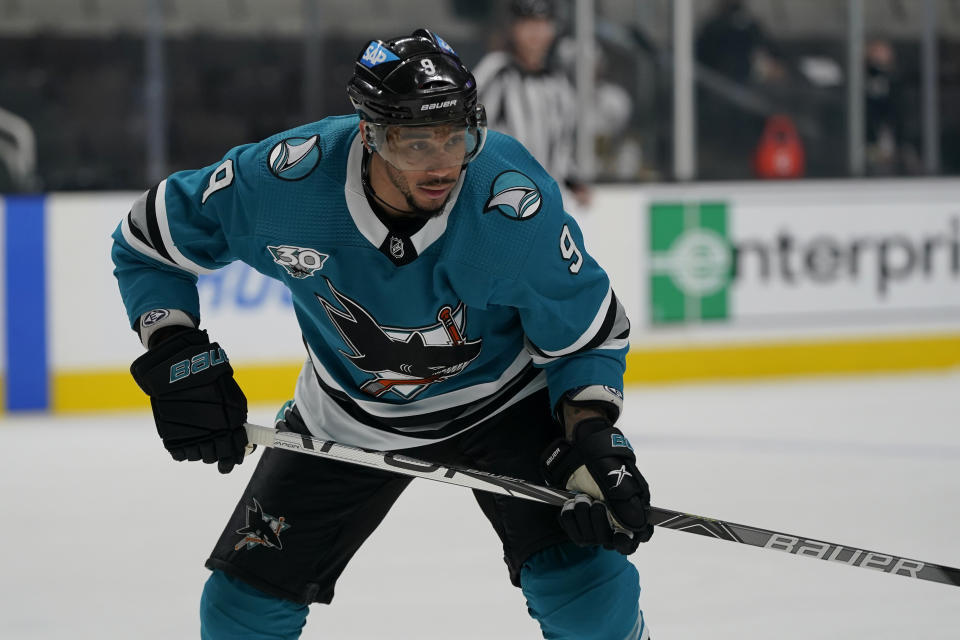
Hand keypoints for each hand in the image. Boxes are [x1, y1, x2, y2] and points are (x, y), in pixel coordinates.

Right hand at [130, 328, 247, 472]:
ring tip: (199, 438)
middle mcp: (211, 432)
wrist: (175, 366)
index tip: (233, 459)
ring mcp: (190, 436)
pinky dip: (184, 449)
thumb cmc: (206, 377)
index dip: (235, 457)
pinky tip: (186, 437)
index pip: (235, 450)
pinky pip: (180, 454)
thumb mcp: (229, 393)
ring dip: (201, 451)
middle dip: (218, 455)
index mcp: (230, 422)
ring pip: (198, 457)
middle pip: (215, 457)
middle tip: (216, 449)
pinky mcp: (170, 436)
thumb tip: (241, 437)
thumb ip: (236, 417)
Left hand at [542, 416, 652, 552]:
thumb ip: (628, 506)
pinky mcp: (578, 520)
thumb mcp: (618, 481)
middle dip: (599, 523)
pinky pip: (572, 531)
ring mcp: (596, 522)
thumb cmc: (604, 463)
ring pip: (589, 538)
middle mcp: (614, 521)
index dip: (627, 542)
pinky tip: (571, 503)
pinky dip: (569, 516)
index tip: (618, 536)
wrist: (580, 452)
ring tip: (582, 497)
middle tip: (595, 503)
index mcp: (631, 512)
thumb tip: (637, 528)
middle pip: (609, 542)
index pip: (635, 540)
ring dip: (582, 515)